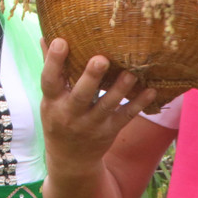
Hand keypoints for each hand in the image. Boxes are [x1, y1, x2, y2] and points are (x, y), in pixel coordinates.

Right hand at [40, 38, 154, 181]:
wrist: (70, 160)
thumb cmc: (59, 119)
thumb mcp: (49, 99)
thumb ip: (51, 69)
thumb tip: (47, 36)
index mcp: (52, 102)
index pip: (49, 81)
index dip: (53, 62)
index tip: (61, 41)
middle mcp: (71, 114)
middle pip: (81, 95)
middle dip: (91, 78)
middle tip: (101, 59)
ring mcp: (91, 124)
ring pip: (107, 106)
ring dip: (121, 89)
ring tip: (132, 72)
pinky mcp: (109, 131)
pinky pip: (125, 116)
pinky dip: (138, 104)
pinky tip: (151, 90)